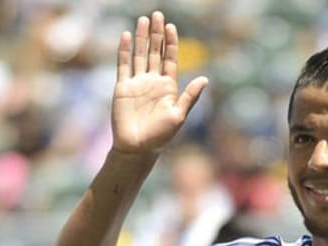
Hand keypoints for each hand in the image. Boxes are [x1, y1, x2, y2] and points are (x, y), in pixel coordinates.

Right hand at [111, 11, 207, 157]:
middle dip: (157, 34)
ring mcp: (137, 83)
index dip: (170, 43)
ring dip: (142, 38)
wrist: (138, 147)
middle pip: (155, 52)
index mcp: (168, 86)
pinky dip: (125, 50)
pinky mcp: (122, 87)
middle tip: (158, 15)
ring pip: (140, 54)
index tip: (172, 27)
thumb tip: (205, 78)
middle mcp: (152, 81)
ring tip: (144, 20)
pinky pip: (123, 65)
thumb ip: (190, 96)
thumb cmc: (161, 135)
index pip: (170, 59)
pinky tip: (127, 36)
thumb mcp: (179, 115)